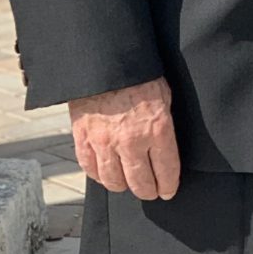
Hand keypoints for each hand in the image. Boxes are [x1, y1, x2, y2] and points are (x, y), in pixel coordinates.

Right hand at [68, 77, 180, 199]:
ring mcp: (105, 142)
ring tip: (128, 184)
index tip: (168, 191)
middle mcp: (131, 141)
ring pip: (114, 180)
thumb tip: (165, 146)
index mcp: (157, 130)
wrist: (104, 61)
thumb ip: (164, 125)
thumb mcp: (164, 96)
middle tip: (151, 192)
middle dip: (148, 191)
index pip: (166, 171)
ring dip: (123, 186)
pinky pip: (90, 168)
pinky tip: (105, 174)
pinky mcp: (83, 138)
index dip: (168, 186)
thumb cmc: (139, 75)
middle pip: (141, 182)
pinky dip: (98, 175)